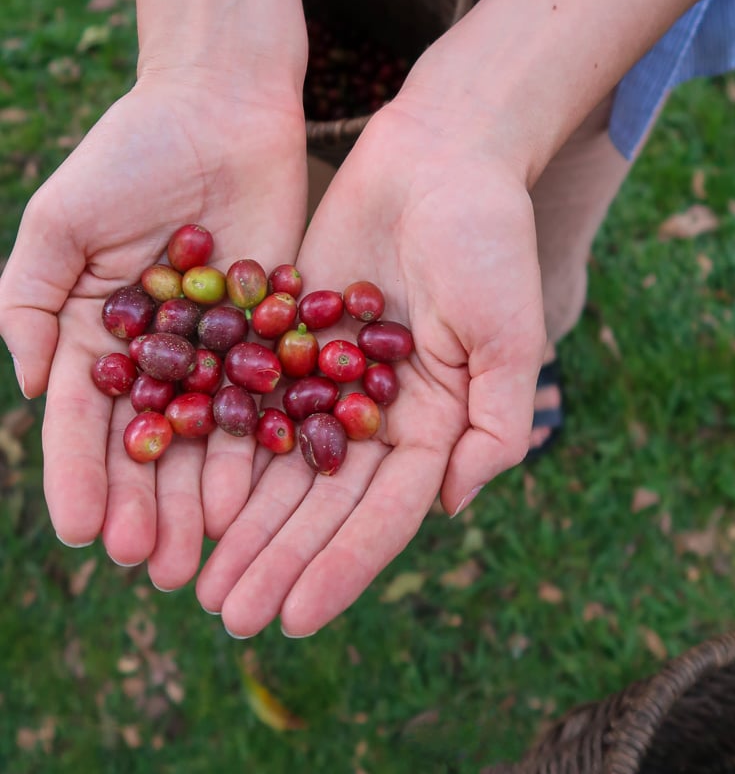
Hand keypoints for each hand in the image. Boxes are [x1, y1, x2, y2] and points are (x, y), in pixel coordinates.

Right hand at [0, 73, 307, 587]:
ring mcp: (219, 355)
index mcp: (97, 337)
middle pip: (148, 448)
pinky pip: (269, 405)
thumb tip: (35, 387)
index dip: (81, 478)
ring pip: (208, 442)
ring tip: (200, 557)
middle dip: (146, 508)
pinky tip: (256, 499)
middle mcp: (159, 359)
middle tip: (151, 566)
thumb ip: (30, 300)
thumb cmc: (132, 154)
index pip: (84, 422)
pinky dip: (261, 452)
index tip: (84, 532)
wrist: (223, 106)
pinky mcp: (277, 340)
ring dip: (200, 501)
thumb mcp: (61, 220)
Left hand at [195, 102, 546, 636]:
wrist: (439, 154)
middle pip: (321, 505)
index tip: (296, 618)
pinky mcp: (290, 342)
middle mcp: (379, 417)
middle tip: (229, 616)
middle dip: (278, 560)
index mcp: (435, 428)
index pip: (383, 515)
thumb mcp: (510, 333)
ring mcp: (330, 382)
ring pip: (277, 468)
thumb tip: (448, 507)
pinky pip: (249, 405)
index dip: (341, 566)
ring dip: (241, 525)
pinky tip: (184, 492)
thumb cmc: (488, 240)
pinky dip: (219, 451)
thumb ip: (494, 425)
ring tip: (199, 578)